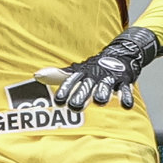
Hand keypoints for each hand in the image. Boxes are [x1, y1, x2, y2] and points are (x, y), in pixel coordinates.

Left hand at [37, 27, 162, 109]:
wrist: (121, 55)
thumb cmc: (94, 70)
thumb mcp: (77, 71)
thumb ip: (59, 75)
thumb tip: (37, 75)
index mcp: (83, 74)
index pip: (71, 81)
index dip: (65, 90)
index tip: (59, 102)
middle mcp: (95, 76)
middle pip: (87, 87)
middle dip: (81, 96)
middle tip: (75, 107)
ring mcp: (110, 78)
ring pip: (106, 87)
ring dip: (103, 94)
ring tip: (100, 101)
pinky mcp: (124, 81)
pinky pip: (125, 90)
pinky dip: (126, 97)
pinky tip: (125, 105)